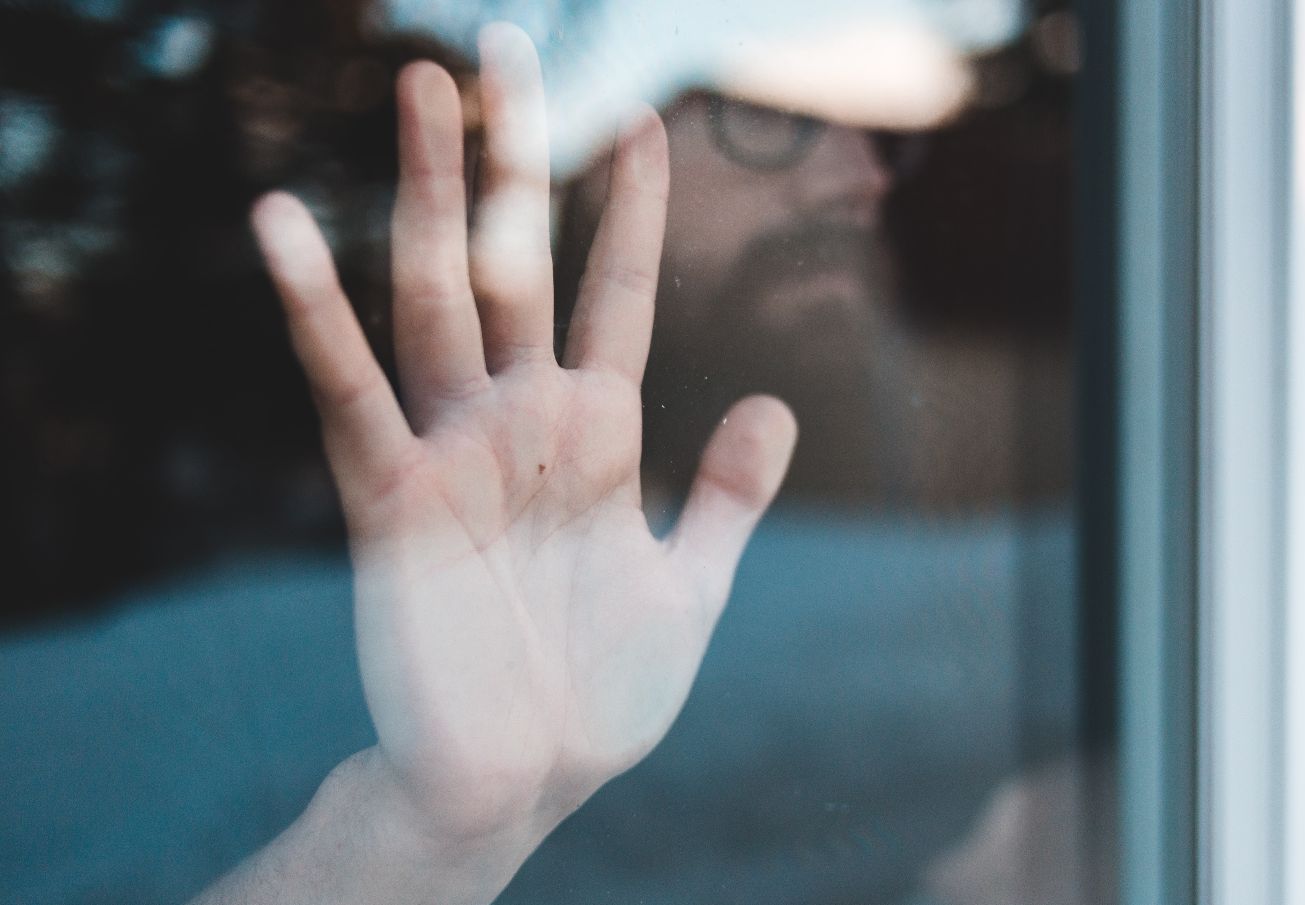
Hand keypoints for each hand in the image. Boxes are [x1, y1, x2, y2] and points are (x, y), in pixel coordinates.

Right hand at [250, 23, 794, 844]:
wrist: (530, 779)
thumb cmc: (598, 688)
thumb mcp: (690, 585)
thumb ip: (728, 496)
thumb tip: (771, 402)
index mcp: (592, 430)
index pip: (613, 293)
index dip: (631, 212)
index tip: (649, 125)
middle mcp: (516, 419)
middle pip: (516, 262)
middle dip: (515, 157)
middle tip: (508, 44)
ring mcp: (452, 450)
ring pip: (435, 296)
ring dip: (427, 193)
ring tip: (420, 87)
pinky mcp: (391, 501)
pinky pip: (350, 395)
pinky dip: (314, 312)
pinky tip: (280, 223)